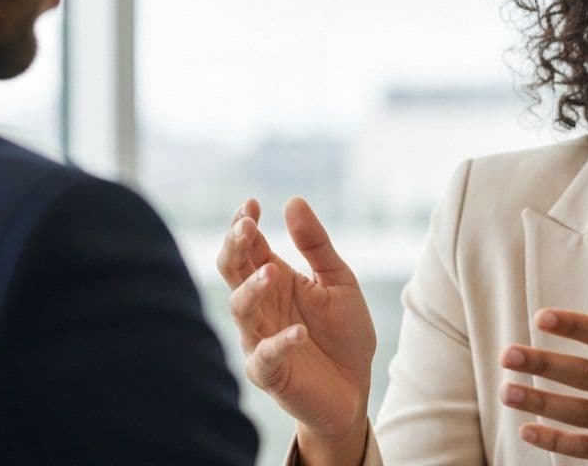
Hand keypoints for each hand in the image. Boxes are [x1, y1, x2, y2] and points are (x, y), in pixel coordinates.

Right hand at [215, 197, 375, 458]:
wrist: (355, 387)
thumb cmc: (343, 332)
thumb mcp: (339, 281)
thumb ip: (316, 245)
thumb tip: (293, 201)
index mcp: (273, 278)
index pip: (247, 246)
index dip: (243, 224)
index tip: (251, 205)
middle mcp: (260, 305)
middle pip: (231, 271)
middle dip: (234, 248)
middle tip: (246, 227)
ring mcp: (259, 338)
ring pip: (240, 310)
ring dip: (252, 289)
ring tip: (272, 271)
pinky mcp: (270, 373)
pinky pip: (265, 356)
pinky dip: (280, 343)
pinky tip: (300, 331)